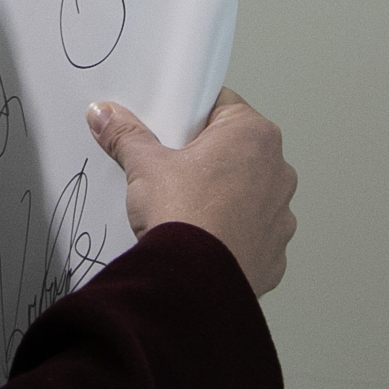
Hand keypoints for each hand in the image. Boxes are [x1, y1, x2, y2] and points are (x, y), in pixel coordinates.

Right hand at [87, 88, 297, 295]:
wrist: (193, 283)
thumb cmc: (185, 217)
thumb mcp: (144, 166)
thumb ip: (127, 134)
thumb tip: (107, 116)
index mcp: (254, 135)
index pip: (223, 106)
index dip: (193, 115)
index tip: (173, 128)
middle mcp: (278, 171)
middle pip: (237, 150)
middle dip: (208, 158)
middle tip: (173, 169)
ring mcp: (280, 214)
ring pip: (248, 193)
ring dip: (225, 197)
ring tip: (187, 207)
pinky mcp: (274, 251)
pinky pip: (252, 232)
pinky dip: (232, 234)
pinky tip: (203, 237)